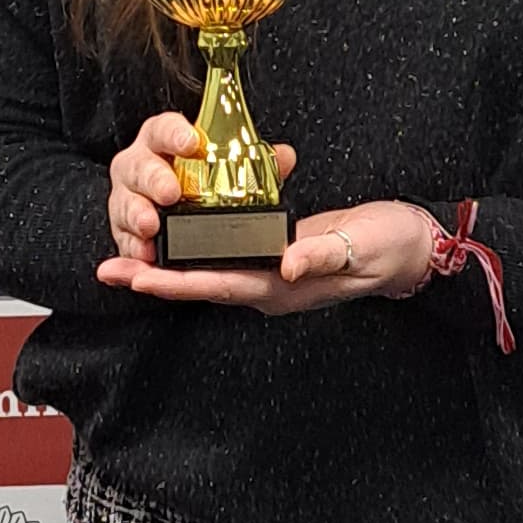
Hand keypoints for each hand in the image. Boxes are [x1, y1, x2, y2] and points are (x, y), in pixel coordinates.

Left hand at [98, 128, 435, 313]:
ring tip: (125, 253)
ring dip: (168, 263)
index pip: (219, 286)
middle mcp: (271, 285)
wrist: (414, 245)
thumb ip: (325, 255)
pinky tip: (175, 233)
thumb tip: (288, 265)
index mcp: (285, 289)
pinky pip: (228, 253)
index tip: (137, 278)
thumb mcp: (363, 247)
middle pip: (201, 283)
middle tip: (107, 268)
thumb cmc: (392, 246)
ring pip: (209, 270)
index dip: (176, 283)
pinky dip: (197, 246)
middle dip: (154, 276)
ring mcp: (273, 271)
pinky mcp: (278, 252)